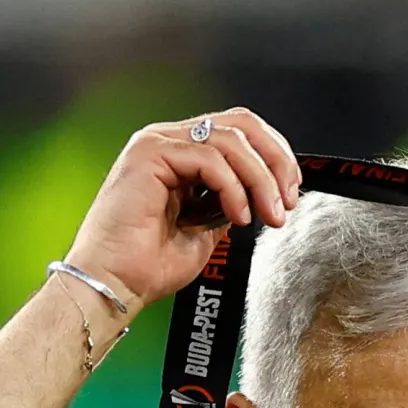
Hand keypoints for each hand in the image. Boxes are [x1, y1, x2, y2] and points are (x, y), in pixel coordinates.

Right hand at [63, 108, 302, 314]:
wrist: (117, 284)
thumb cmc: (149, 265)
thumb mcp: (209, 230)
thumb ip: (232, 202)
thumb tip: (264, 194)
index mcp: (182, 154)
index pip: (240, 132)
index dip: (275, 156)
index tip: (291, 193)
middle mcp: (169, 141)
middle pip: (241, 123)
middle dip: (276, 160)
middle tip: (288, 199)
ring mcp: (158, 143)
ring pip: (231, 139)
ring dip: (260, 179)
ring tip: (268, 214)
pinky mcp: (149, 153)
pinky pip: (209, 158)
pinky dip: (233, 187)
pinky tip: (237, 216)